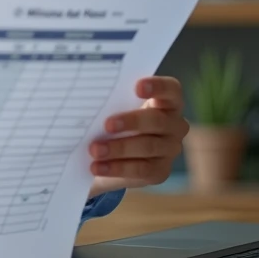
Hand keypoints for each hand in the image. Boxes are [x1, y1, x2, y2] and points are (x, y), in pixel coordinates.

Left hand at [88, 76, 188, 198]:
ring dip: (119, 148)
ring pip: (147, 146)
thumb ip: (108, 102)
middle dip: (131, 122)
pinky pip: (141, 169)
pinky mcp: (160, 171)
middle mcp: (174, 124)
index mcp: (165, 102)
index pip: (170, 89)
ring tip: (94, 150)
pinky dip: (117, 168)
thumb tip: (85, 97)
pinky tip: (97, 167)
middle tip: (107, 125)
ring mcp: (169, 149)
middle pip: (157, 120)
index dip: (157, 86)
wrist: (108, 156)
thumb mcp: (110, 109)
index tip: (137, 87)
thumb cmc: (110, 122)